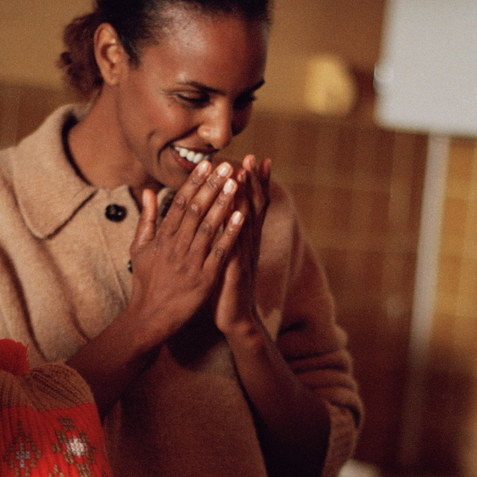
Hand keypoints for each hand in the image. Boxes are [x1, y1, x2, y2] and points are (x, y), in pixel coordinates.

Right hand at [128, 159, 243, 343]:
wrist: (150, 318)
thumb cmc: (146, 283)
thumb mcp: (139, 249)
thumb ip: (146, 219)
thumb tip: (148, 191)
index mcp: (162, 239)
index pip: (179, 204)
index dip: (194, 183)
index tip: (206, 165)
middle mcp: (176, 247)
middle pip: (195, 211)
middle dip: (211, 186)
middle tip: (226, 166)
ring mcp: (190, 263)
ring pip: (208, 228)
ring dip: (222, 204)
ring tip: (235, 183)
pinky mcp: (203, 279)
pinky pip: (219, 253)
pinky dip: (229, 233)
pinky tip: (241, 216)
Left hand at [214, 155, 270, 337]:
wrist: (236, 320)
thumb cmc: (227, 289)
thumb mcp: (226, 257)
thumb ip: (225, 237)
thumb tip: (221, 217)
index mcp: (244, 240)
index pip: (251, 205)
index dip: (254, 183)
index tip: (254, 159)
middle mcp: (248, 244)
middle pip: (254, 208)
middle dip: (253, 182)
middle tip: (253, 157)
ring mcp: (244, 256)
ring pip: (246, 222)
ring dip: (246, 197)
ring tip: (245, 175)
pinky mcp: (235, 270)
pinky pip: (236, 244)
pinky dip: (236, 227)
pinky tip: (235, 213)